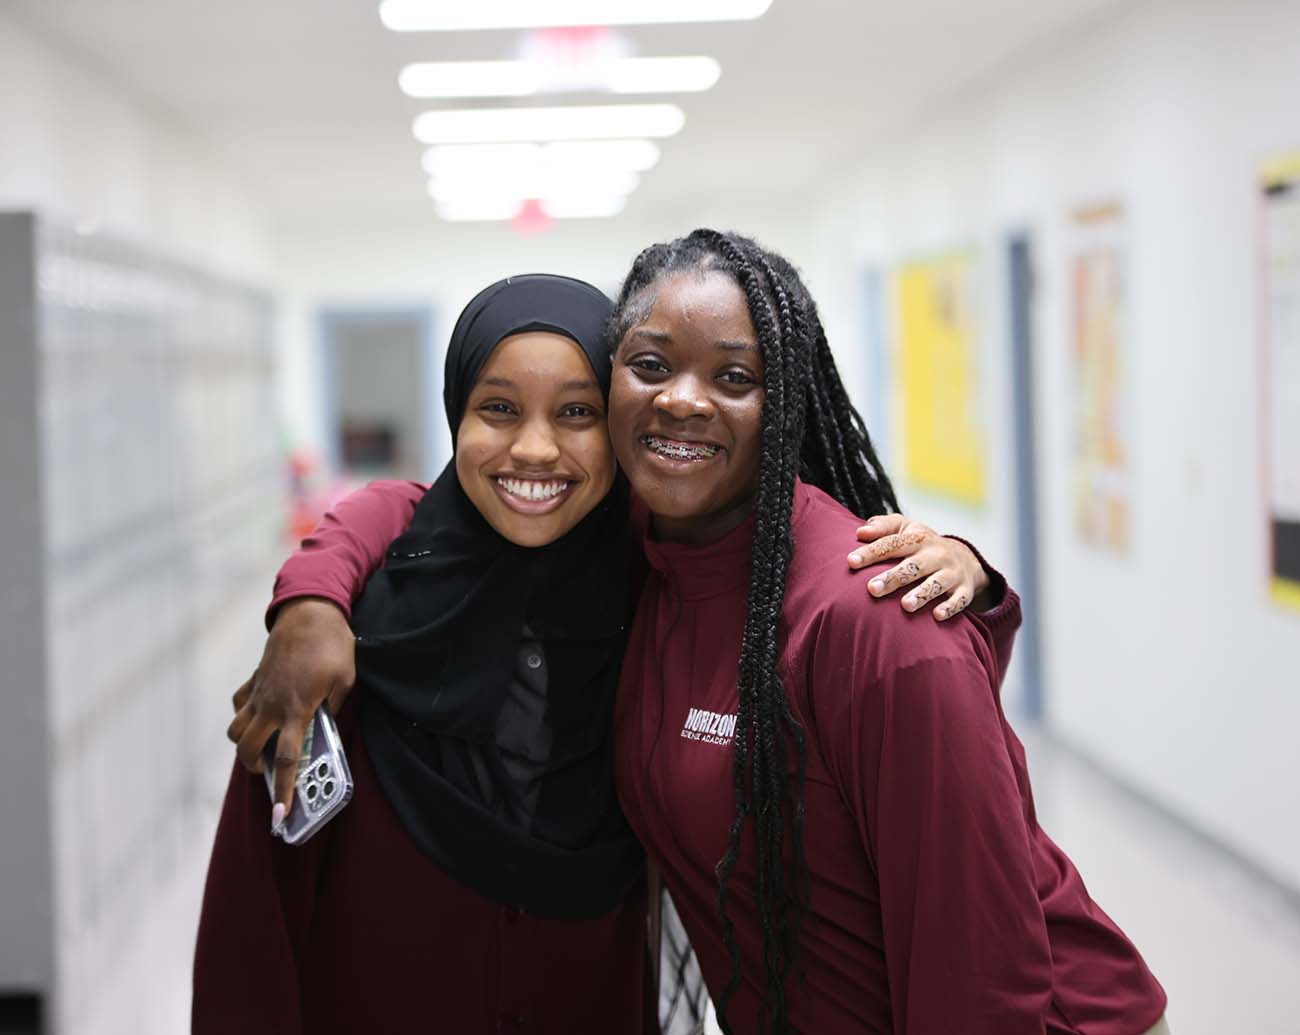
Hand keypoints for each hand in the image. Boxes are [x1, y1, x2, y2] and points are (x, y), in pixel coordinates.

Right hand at [226, 598, 355, 827]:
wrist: (310, 612)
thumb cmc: (333, 646)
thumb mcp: (345, 681)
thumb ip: (335, 709)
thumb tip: (326, 728)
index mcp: (297, 710)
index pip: (286, 759)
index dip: (282, 789)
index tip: (279, 815)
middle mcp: (271, 705)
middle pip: (247, 749)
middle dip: (254, 769)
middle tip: (269, 774)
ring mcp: (259, 692)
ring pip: (235, 729)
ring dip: (245, 743)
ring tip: (263, 746)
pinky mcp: (254, 679)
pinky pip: (239, 704)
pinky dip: (244, 714)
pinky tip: (260, 715)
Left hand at [847, 514, 990, 620]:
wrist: (965, 558)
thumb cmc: (922, 545)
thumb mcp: (906, 529)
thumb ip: (883, 527)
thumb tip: (860, 532)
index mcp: (918, 538)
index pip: (892, 544)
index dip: (872, 552)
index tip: (851, 562)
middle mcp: (936, 554)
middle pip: (913, 566)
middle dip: (893, 578)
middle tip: (871, 589)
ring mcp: (952, 572)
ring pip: (937, 583)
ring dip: (922, 594)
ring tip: (905, 606)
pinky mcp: (965, 590)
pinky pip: (959, 599)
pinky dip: (950, 607)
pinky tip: (936, 615)